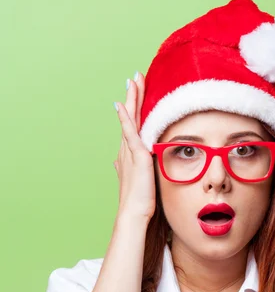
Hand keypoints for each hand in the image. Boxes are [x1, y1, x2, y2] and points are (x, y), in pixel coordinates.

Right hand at [113, 73, 155, 220]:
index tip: (137, 91)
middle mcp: (127, 150)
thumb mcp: (138, 180)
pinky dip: (125, 118)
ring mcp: (130, 152)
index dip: (135, 107)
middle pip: (130, 117)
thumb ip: (132, 168)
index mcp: (130, 154)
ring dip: (131, 99)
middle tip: (135, 77)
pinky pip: (129, 132)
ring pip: (130, 119)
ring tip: (133, 81)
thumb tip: (118, 161)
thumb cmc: (140, 201)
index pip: (134, 125)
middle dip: (133, 96)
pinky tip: (122, 105)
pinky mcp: (136, 157)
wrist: (135, 214)